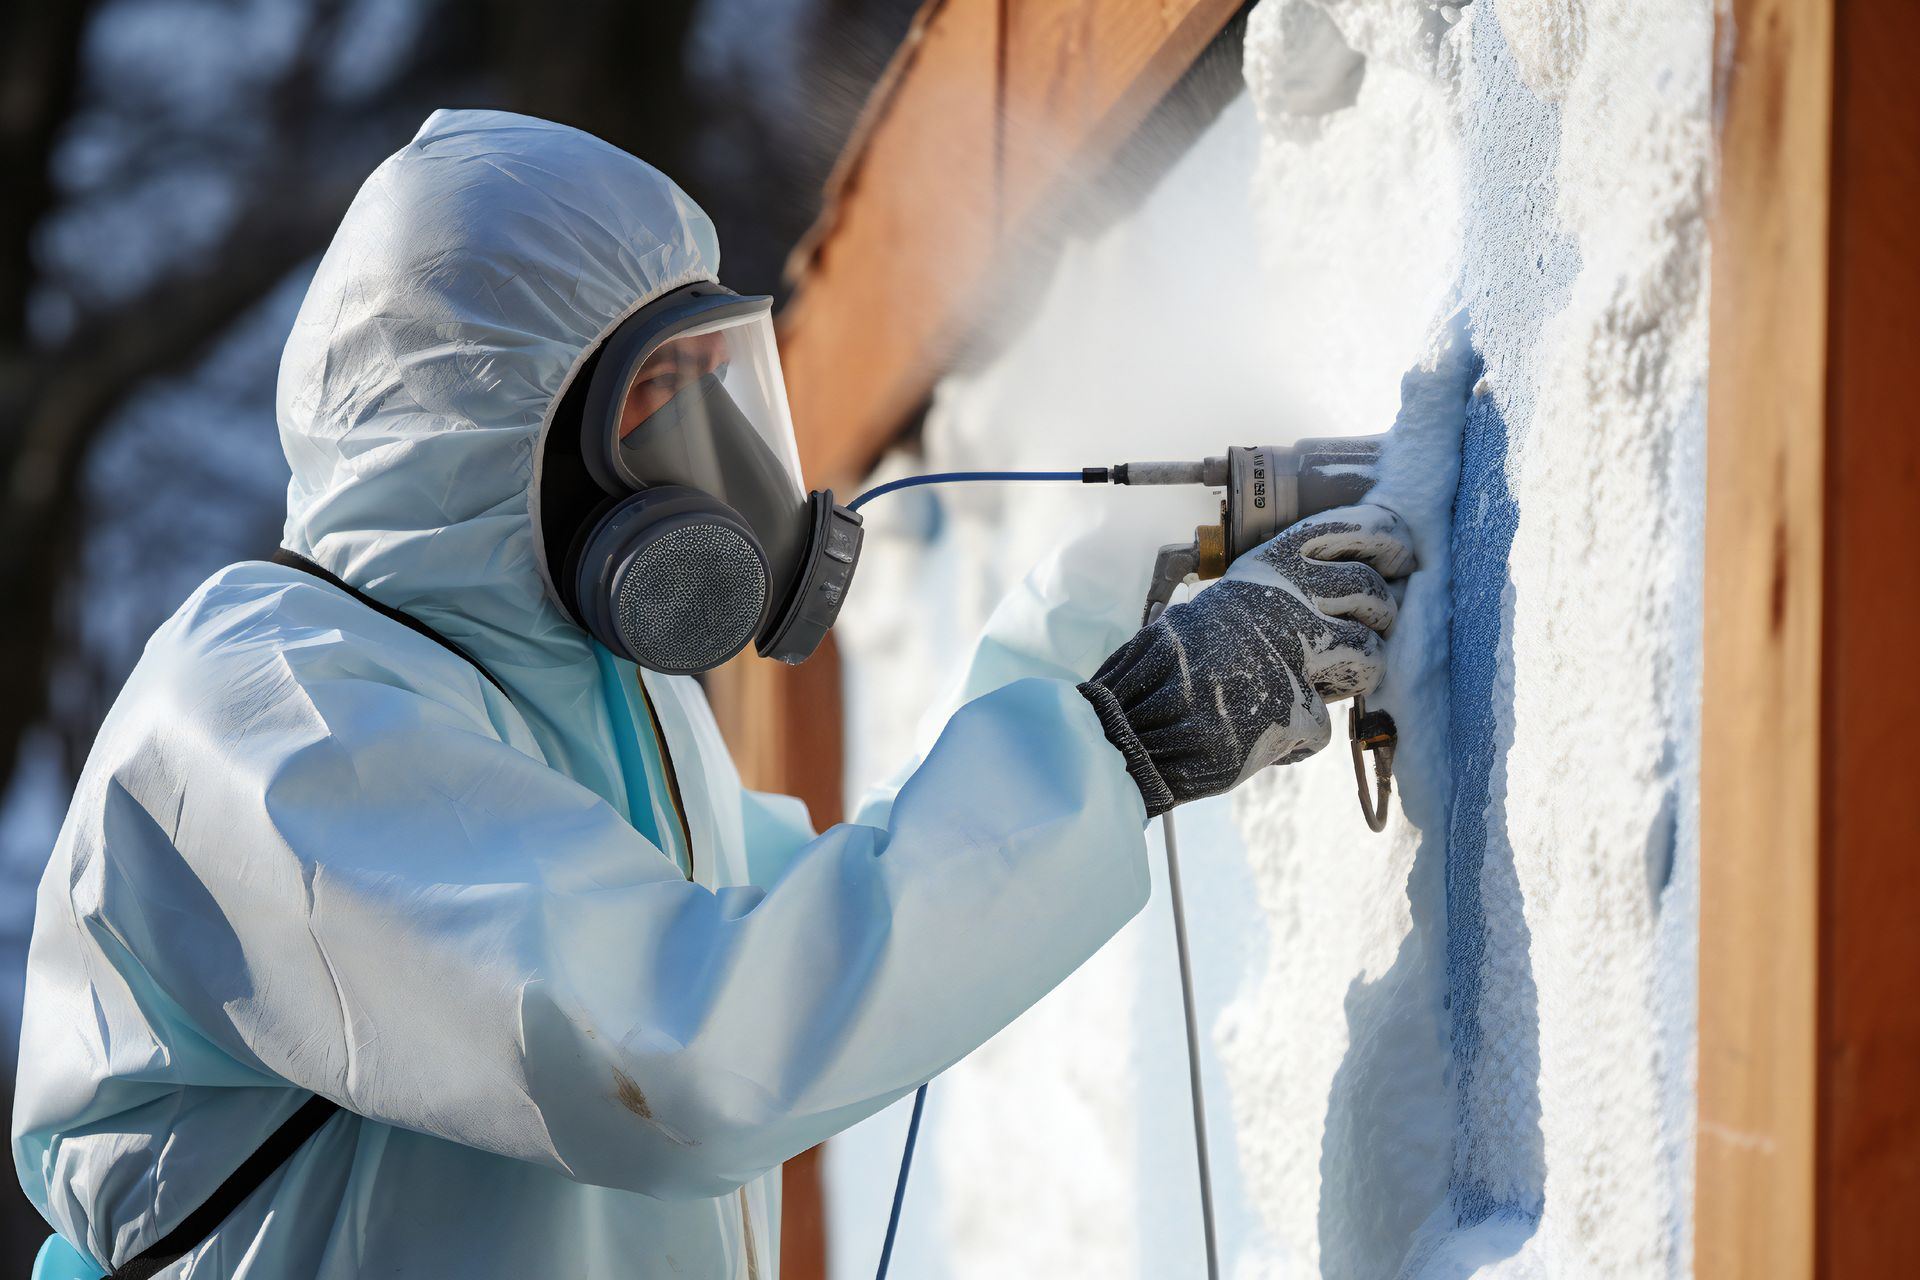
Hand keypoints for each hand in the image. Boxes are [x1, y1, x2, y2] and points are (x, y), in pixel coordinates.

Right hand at [1078, 504, 1413, 815]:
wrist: (1134, 726)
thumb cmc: (1172, 670)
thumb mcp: (1219, 608)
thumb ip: (1274, 600)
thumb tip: (1342, 598)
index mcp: (1261, 570)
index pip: (1342, 530)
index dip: (1384, 536)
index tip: (1403, 552)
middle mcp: (1283, 601)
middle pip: (1374, 593)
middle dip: (1382, 616)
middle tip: (1367, 633)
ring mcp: (1293, 656)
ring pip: (1370, 658)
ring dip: (1349, 678)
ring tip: (1310, 688)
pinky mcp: (1297, 712)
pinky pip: (1326, 725)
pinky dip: (1296, 738)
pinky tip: (1261, 734)